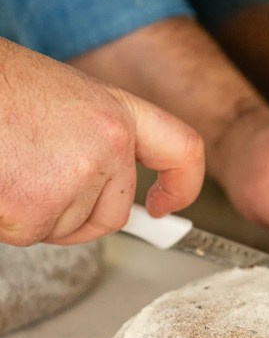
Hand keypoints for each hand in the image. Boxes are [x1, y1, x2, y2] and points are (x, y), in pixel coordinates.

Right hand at [0, 39, 203, 245]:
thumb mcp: (62, 102)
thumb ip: (93, 139)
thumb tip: (113, 189)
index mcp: (114, 113)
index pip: (181, 151)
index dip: (181, 185)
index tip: (164, 205)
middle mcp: (106, 145)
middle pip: (110, 215)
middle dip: (76, 214)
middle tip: (35, 179)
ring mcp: (73, 179)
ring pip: (64, 228)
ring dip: (33, 211)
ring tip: (9, 163)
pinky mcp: (35, 210)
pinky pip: (29, 235)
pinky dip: (8, 219)